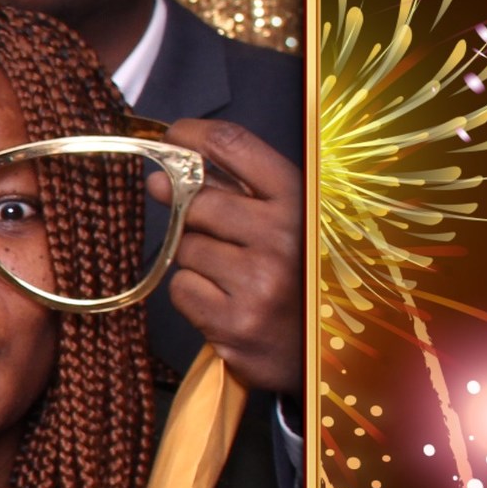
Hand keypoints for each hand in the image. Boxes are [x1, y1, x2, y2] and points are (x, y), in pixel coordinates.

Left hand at [152, 118, 304, 395]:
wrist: (325, 352)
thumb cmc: (298, 276)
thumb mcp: (286, 222)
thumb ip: (232, 192)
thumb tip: (162, 177)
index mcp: (303, 200)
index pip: (235, 145)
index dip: (191, 135)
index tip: (171, 137)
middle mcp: (287, 235)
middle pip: (197, 201)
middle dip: (193, 215)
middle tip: (215, 234)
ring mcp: (261, 281)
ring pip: (186, 248)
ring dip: (197, 260)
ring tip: (234, 276)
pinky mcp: (236, 321)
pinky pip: (181, 288)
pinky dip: (194, 294)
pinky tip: (227, 302)